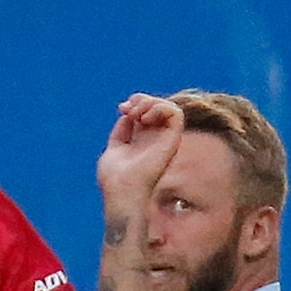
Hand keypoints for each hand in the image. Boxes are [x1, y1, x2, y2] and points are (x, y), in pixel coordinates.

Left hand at [95, 94, 183, 208]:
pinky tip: (145, 119)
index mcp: (142, 141)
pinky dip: (161, 108)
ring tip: (138, 114)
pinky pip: (176, 114)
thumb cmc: (114, 179)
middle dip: (143, 99)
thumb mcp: (113, 149)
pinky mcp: (173, 141)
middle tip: (128, 108)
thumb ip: (122, 131)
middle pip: (158, 106)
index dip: (136, 103)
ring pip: (170, 108)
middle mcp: (156, 139)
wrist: (121, 191)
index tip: (122, 108)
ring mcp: (165, 140)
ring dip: (152, 102)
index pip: (147, 112)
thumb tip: (127, 116)